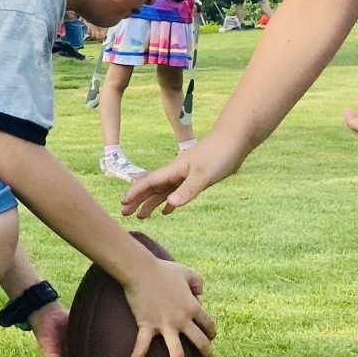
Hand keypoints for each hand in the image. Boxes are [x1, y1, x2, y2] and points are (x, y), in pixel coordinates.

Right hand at [120, 134, 240, 218]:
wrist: (235, 139)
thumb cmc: (219, 154)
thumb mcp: (203, 174)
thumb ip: (187, 190)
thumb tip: (168, 204)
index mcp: (173, 170)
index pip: (148, 182)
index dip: (135, 193)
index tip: (123, 203)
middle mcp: (175, 173)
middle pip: (151, 188)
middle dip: (137, 200)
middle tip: (124, 214)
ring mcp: (184, 175)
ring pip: (162, 192)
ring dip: (151, 203)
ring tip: (141, 216)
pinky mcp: (195, 178)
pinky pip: (177, 192)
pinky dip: (169, 202)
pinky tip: (167, 211)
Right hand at [120, 257, 214, 356]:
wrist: (141, 270)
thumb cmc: (162, 269)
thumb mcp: (186, 272)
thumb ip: (197, 281)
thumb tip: (201, 292)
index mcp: (192, 307)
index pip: (208, 324)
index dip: (211, 331)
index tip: (210, 336)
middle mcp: (182, 319)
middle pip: (200, 341)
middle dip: (206, 353)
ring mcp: (165, 325)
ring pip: (177, 352)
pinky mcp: (147, 325)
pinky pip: (143, 345)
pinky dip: (137, 356)